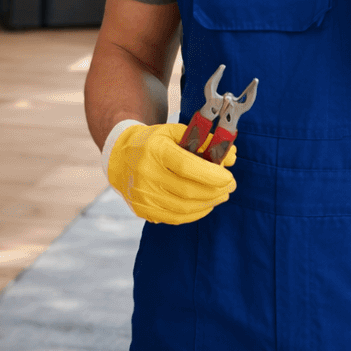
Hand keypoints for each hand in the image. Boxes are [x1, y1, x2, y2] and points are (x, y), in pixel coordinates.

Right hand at [106, 122, 235, 224]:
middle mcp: (146, 174)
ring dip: (208, 203)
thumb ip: (204, 141)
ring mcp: (143, 195)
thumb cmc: (152, 142)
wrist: (120, 157)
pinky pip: (175, 218)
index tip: (229, 177)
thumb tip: (231, 157)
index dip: (211, 175)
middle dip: (215, 191)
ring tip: (220, 195)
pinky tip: (204, 204)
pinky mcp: (143, 210)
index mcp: (154, 150)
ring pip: (184, 208)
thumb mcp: (174, 133)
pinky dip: (195, 213)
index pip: (187, 167)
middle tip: (230, 187)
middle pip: (188, 191)